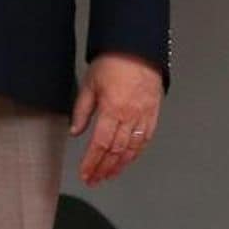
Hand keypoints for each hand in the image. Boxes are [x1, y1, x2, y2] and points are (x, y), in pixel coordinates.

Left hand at [71, 52, 162, 185]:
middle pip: (117, 151)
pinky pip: (146, 139)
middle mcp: (131, 117)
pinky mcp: (153, 114)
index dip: (93, 162)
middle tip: (95, 180)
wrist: (137, 49)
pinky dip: (137, 153)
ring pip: (133, 149)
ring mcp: (145, 116)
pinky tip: (128, 160)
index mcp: (113, 110)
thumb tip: (75, 131)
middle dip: (105, 168)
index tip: (86, 174)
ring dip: (120, 165)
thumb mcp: (89, 84)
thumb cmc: (111, 63)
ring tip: (109, 175)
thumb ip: (82, 110)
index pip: (101, 144)